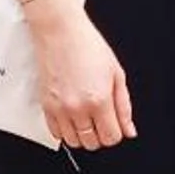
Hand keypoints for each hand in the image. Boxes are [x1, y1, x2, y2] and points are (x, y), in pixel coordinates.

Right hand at [29, 0, 134, 150]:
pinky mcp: (46, 105)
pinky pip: (55, 133)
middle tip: (101, 119)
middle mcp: (78, 108)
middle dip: (100, 134)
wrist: (60, 31)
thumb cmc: (87, 46)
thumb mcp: (116, 74)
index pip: (111, 137)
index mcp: (99, 100)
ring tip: (86, 119)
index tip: (114, 123)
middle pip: (92, 143)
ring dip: (82, 135)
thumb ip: (124, 106)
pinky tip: (72, 118)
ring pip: (74, 141)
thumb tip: (128, 129)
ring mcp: (59, 108)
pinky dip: (65, 131)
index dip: (116, 132)